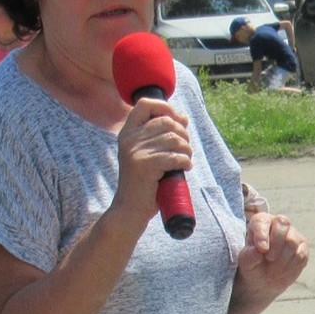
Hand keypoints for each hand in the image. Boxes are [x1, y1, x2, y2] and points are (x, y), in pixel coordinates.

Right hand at [115, 98, 190, 221]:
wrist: (130, 209)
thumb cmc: (144, 182)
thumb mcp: (148, 154)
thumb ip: (161, 135)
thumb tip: (183, 117)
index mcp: (127, 133)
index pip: (145, 104)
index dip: (165, 107)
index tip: (178, 120)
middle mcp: (129, 138)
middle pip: (167, 122)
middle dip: (183, 134)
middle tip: (185, 150)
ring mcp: (136, 151)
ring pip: (175, 140)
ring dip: (187, 150)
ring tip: (186, 160)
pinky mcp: (146, 165)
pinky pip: (176, 157)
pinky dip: (186, 162)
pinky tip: (185, 168)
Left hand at [235, 212, 308, 299]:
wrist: (264, 280)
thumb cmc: (252, 265)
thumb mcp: (246, 262)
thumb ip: (249, 256)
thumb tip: (259, 251)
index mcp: (260, 222)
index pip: (262, 221)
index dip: (262, 234)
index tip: (262, 249)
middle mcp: (278, 224)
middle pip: (282, 223)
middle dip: (276, 243)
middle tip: (269, 258)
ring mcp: (293, 235)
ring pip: (292, 241)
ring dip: (281, 259)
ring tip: (272, 271)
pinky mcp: (303, 248)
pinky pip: (300, 255)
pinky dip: (290, 266)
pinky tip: (281, 272)